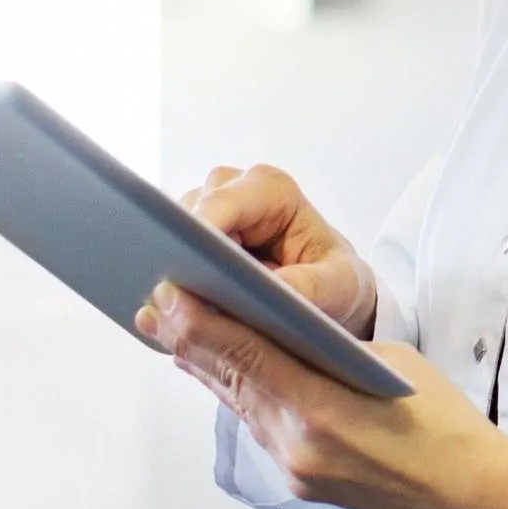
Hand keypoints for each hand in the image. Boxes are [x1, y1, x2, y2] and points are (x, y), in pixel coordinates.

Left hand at [138, 285, 507, 508]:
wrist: (470, 494)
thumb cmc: (445, 423)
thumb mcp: (390, 362)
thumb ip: (325, 346)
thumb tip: (276, 325)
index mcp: (322, 408)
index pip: (245, 353)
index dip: (199, 320)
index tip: (168, 290)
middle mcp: (298, 445)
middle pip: (228, 379)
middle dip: (189, 336)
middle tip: (155, 298)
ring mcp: (295, 469)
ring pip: (236, 404)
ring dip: (205, 364)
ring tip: (174, 328)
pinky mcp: (299, 483)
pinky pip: (256, 427)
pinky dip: (236, 393)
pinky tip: (220, 370)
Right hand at [179, 164, 376, 335]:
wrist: (328, 296)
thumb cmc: (336, 282)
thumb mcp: (338, 286)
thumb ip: (311, 286)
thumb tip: (272, 289)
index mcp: (270, 190)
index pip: (223, 203)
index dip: (200, 231)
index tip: (190, 266)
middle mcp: (232, 193)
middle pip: (187, 218)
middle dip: (184, 257)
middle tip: (182, 299)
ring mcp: (207, 218)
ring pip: (170, 241)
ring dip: (174, 276)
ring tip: (180, 315)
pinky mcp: (192, 246)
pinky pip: (168, 262)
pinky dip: (172, 289)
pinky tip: (171, 319)